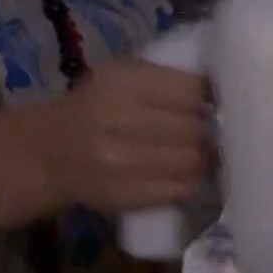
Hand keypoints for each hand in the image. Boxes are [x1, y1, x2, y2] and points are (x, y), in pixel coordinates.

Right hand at [0, 60, 213, 229]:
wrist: (49, 152)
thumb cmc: (94, 106)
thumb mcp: (120, 76)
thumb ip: (165, 78)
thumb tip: (223, 91)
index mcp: (120, 82)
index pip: (191, 91)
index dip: (212, 98)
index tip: (218, 102)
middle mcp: (117, 120)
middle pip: (195, 129)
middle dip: (211, 131)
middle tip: (215, 132)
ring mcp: (118, 163)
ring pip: (192, 161)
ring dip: (206, 158)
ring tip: (206, 153)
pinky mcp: (122, 196)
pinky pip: (179, 190)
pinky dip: (193, 182)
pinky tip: (191, 173)